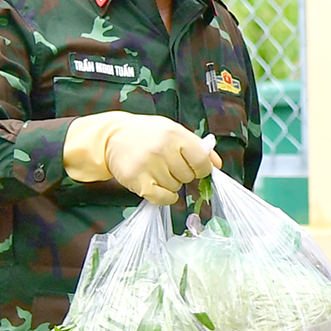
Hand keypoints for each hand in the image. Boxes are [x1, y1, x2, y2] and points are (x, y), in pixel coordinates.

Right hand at [62, 112, 218, 202]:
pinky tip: (157, 186)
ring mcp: (149, 165)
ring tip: (156, 169)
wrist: (113, 136)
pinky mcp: (138, 180)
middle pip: (188, 177)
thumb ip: (197, 147)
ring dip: (170, 183)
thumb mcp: (174, 131)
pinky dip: (164, 197)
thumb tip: (217, 165)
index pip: (201, 161)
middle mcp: (162, 149)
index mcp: (175, 134)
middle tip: (168, 164)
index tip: (194, 167)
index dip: (201, 168)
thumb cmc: (148, 134)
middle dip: (182, 174)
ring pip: (175, 188)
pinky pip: (163, 198)